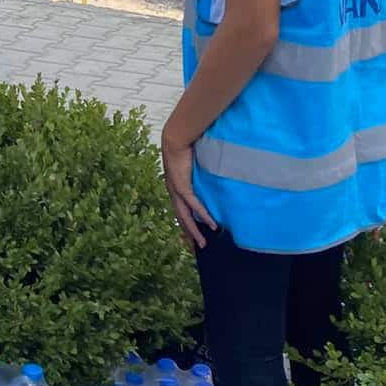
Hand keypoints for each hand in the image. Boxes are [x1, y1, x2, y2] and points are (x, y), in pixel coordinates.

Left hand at [160, 129, 216, 250]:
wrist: (176, 138)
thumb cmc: (185, 149)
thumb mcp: (192, 166)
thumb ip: (198, 175)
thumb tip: (210, 178)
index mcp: (174, 189)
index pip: (180, 211)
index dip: (186, 225)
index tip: (192, 236)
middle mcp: (173, 193)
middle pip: (181, 219)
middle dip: (189, 234)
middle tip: (198, 247)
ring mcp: (176, 191)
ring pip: (186, 217)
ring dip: (195, 231)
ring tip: (203, 243)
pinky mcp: (183, 186)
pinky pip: (194, 205)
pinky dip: (203, 215)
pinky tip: (212, 224)